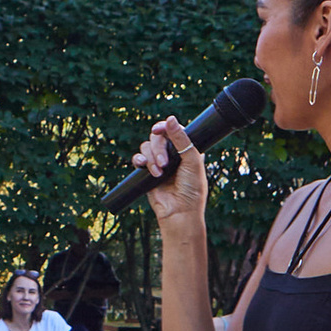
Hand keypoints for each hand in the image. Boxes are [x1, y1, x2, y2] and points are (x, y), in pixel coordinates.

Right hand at [137, 118, 205, 234]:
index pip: (173, 130)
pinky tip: (143, 166)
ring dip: (151, 157)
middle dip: (158, 148)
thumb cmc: (192, 189)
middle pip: (157, 137)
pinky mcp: (147, 172)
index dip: (165, 127)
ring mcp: (159, 162)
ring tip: (159, 172)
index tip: (159, 129)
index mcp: (186, 149)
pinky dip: (140, 160)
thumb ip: (181, 139)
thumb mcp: (192, 161)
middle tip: (164, 162)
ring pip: (147, 146)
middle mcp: (172, 154)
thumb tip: (170, 119)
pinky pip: (138, 158)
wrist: (179, 211)